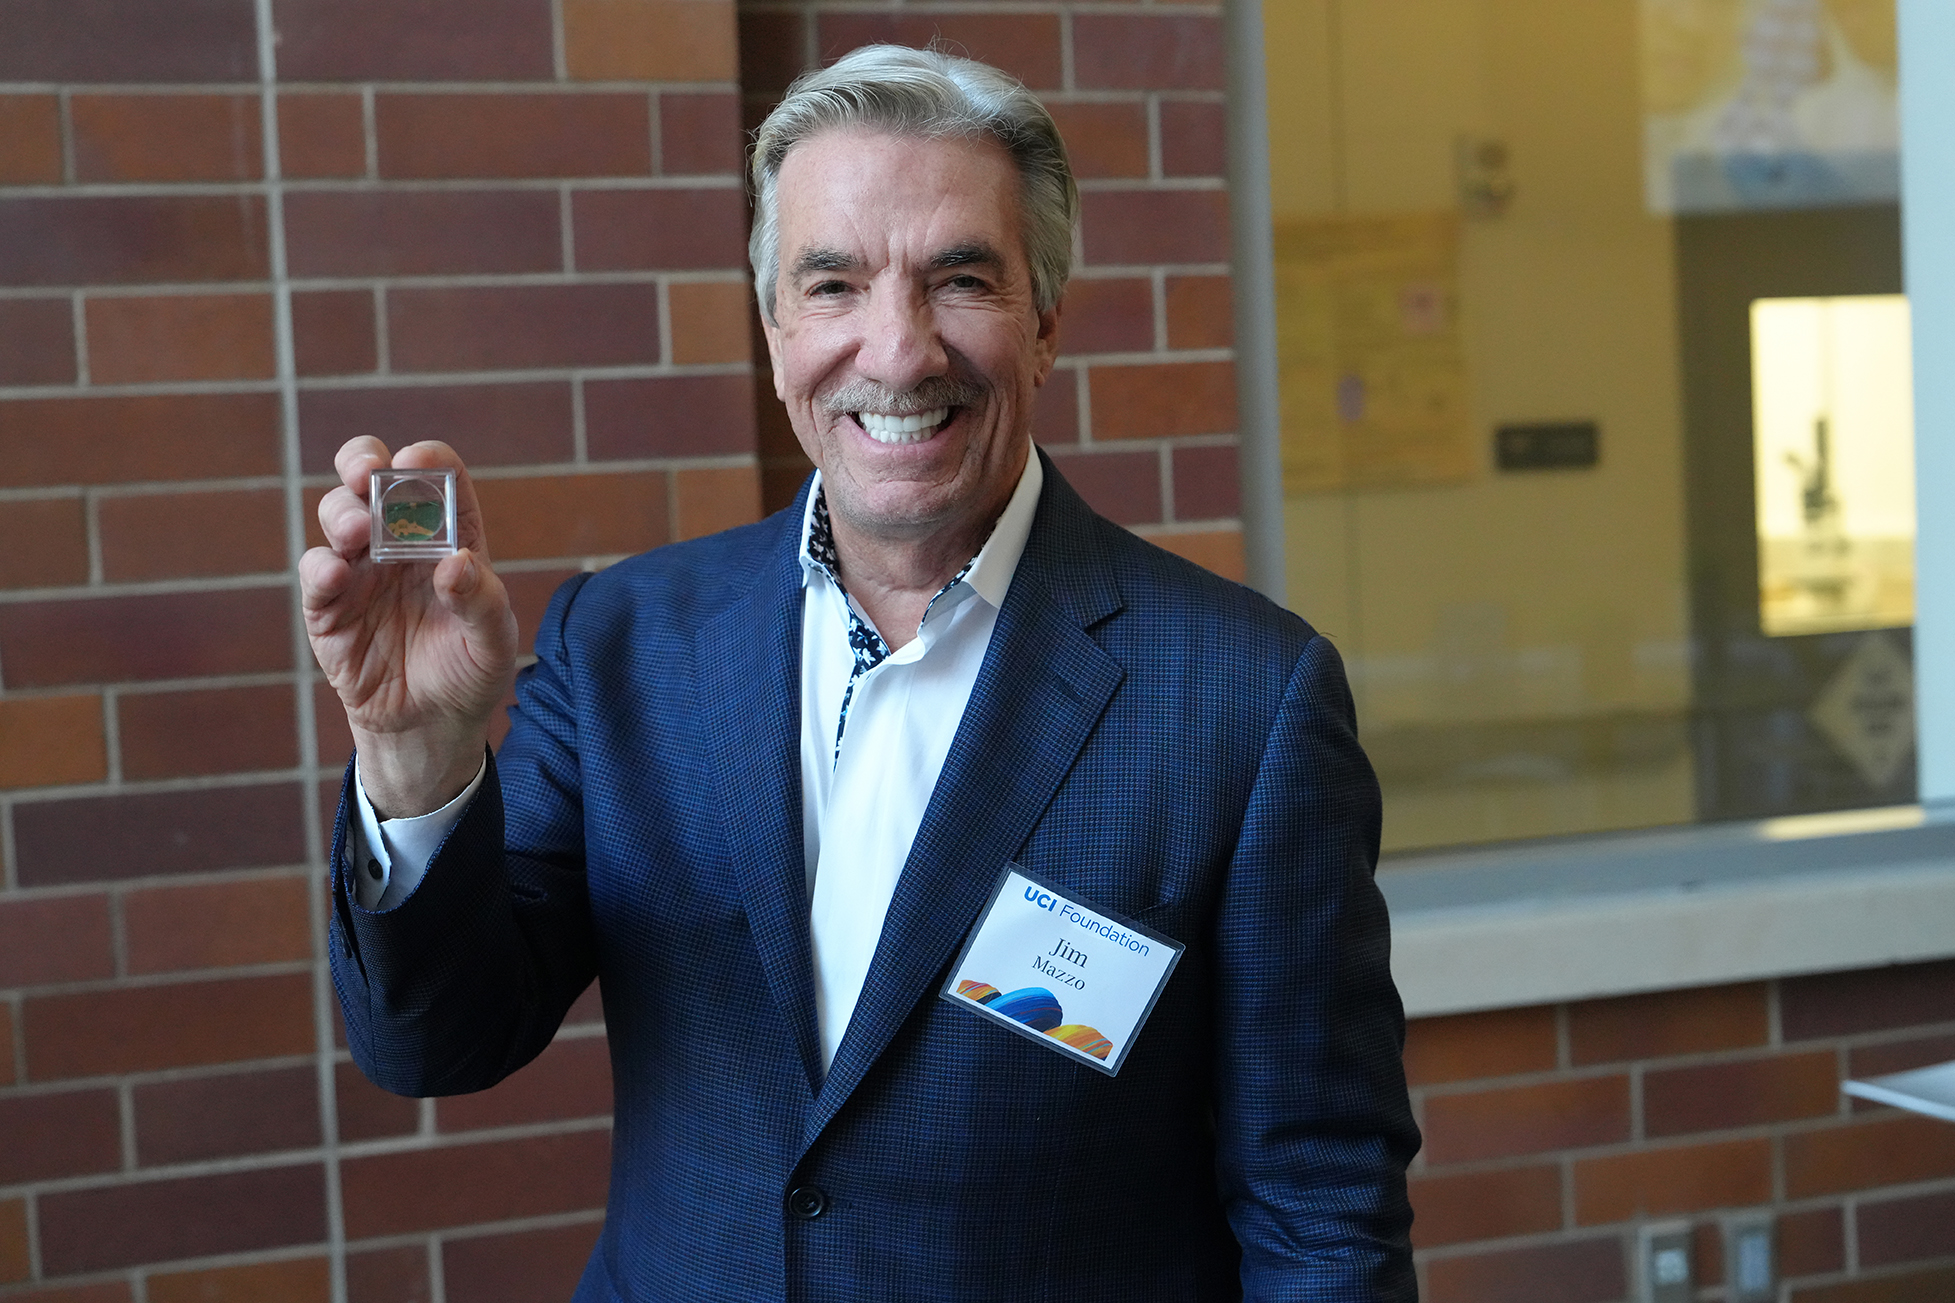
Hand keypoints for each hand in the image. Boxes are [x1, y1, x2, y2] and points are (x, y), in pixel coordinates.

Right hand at [301, 438, 518, 817]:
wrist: (432, 725)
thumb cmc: (470, 670)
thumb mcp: (492, 642)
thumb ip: (482, 603)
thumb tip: (457, 562)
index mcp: (447, 536)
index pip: (436, 478)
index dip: (426, 461)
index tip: (418, 461)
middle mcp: (398, 542)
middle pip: (370, 479)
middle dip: (362, 461)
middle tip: (368, 472)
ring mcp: (359, 570)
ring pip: (337, 516)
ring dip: (343, 513)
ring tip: (359, 530)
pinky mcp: (328, 608)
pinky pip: (315, 574)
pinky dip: (320, 567)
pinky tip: (336, 573)